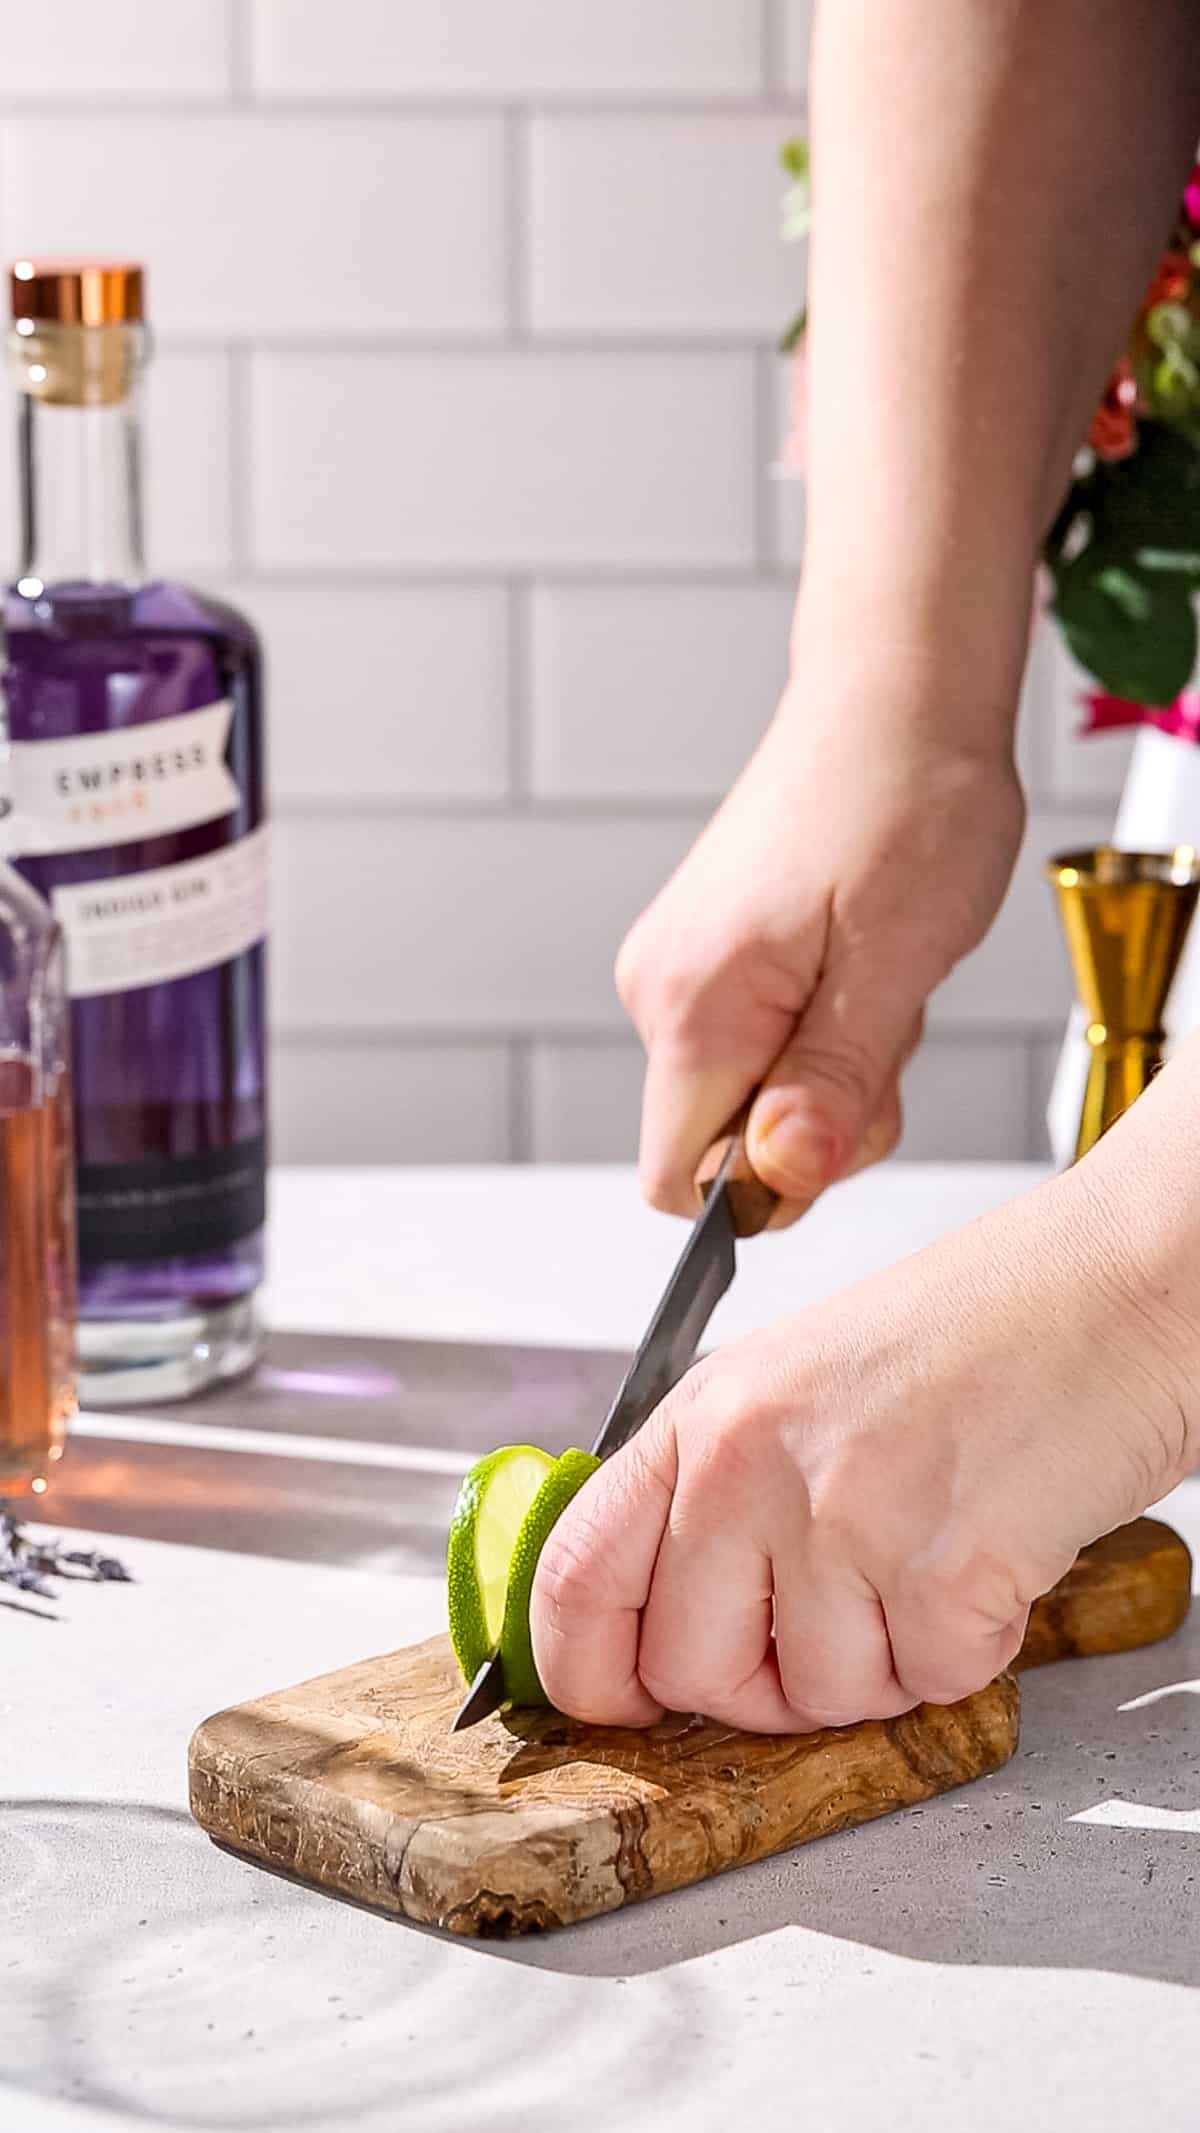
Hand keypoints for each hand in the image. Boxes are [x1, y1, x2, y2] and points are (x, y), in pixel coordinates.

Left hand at [530, 1159, 1191, 1730]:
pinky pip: (928, 1687)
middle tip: (834, 1619)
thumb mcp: (797, 1381)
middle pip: (690, 1672)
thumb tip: (657, 1610)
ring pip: (816, 1698)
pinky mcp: (946, 1570)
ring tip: (927, 1554)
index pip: (573, 1579)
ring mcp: (846, 1516)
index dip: (586, 1672)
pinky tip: (985, 1558)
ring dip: (882, 1661)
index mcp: (705, 1413)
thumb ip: (714, 1487)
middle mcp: (752, 1462)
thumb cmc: (979, 1328)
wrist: (1121, 1284)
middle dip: (762, 1684)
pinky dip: (966, 1651)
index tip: (621, 1699)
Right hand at [616, 675, 1024, 1224]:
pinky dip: (819, 1031)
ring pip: (747, 1096)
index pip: (683, 1181)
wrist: (895, 698)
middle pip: (722, 1144)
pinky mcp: (707, 957)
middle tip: (885, 1026)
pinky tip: (858, 963)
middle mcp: (660, 990)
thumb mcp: (897, 960)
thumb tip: (780, 1180)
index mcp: (693, 1002)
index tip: (842, 1116)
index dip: (770, 1185)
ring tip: (878, 974)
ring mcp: (679, 970)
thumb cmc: (905, 799)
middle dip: (816, 1120)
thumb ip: (831, 1083)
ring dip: (830, 1070)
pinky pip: (756, 1046)